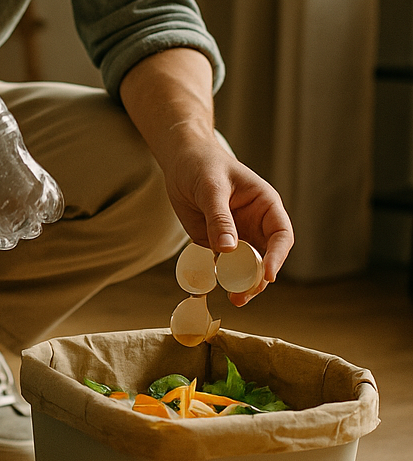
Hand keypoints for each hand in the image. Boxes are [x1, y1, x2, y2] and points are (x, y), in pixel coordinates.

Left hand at [163, 137, 293, 305]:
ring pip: (244, 266)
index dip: (277, 256)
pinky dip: (216, 278)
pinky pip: (219, 264)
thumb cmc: (202, 165)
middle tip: (244, 295)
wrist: (180, 161)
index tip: (268, 275)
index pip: (280, 236)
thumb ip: (219, 217)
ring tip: (234, 299)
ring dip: (239, 283)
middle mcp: (254, 224)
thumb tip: (228, 249)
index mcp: (265, 206)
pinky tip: (209, 289)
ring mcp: (235, 236)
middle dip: (258, 278)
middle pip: (265, 257)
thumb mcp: (211, 187)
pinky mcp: (215, 243)